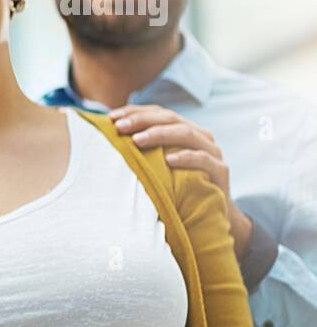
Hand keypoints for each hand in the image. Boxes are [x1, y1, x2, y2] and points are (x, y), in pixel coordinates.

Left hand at [110, 104, 252, 258]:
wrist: (210, 214)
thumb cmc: (175, 187)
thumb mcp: (156, 166)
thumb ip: (141, 150)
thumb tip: (105, 137)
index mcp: (182, 129)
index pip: (158, 112)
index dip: (135, 111)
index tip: (111, 117)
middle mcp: (199, 136)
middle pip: (170, 118)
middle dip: (143, 120)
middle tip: (120, 127)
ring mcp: (212, 152)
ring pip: (187, 134)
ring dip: (160, 134)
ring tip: (137, 141)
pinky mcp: (220, 171)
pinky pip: (204, 160)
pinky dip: (186, 158)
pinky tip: (168, 160)